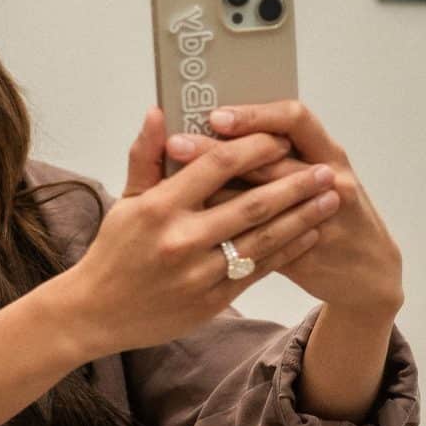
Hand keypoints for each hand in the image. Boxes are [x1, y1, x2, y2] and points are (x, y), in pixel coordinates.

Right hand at [50, 111, 343, 356]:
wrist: (96, 314)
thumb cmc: (114, 251)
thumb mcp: (126, 201)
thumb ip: (147, 156)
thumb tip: (160, 112)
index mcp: (159, 207)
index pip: (217, 165)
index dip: (255, 149)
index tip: (280, 139)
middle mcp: (181, 239)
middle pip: (252, 204)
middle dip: (296, 184)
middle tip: (325, 170)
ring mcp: (198, 274)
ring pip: (264, 240)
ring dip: (302, 218)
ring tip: (330, 200)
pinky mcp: (211, 301)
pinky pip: (258, 270)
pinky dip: (287, 250)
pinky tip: (309, 233)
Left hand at [167, 100, 404, 320]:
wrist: (369, 270)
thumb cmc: (337, 214)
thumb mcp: (320, 173)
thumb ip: (280, 154)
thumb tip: (221, 127)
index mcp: (329, 152)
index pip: (294, 118)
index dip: (254, 114)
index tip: (215, 114)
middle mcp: (330, 178)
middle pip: (270, 157)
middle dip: (218, 149)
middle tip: (176, 142)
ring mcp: (322, 216)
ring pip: (262, 199)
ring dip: (216, 188)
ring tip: (178, 182)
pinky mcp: (308, 251)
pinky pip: (262, 237)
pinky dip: (229, 229)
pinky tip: (198, 224)